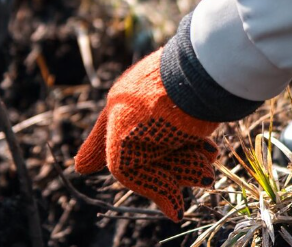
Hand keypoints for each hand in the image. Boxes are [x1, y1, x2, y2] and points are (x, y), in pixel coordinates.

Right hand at [74, 48, 219, 219]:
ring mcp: (171, 111)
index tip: (83, 167)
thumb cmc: (150, 111)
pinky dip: (202, 154)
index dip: (92, 155)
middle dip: (167, 176)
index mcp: (118, 112)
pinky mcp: (197, 110)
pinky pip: (196, 141)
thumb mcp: (123, 149)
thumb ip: (132, 177)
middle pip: (148, 158)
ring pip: (176, 154)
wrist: (195, 79)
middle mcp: (142, 113)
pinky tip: (208, 153)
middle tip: (183, 191)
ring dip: (188, 170)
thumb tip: (172, 212)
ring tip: (203, 172)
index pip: (102, 142)